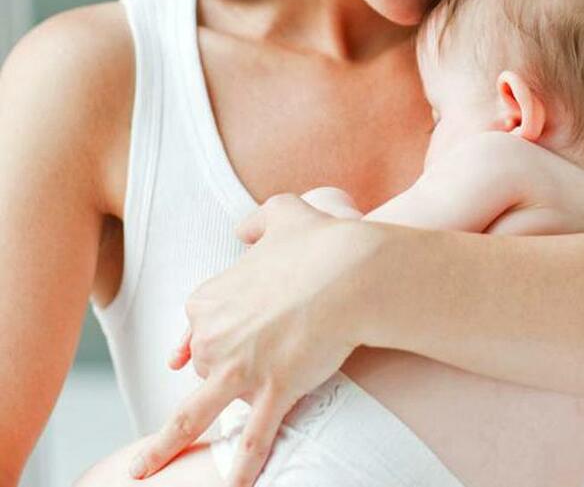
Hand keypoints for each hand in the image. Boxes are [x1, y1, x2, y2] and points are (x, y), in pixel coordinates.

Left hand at [128, 192, 378, 486]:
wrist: (352, 270)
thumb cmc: (321, 240)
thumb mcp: (283, 212)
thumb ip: (257, 220)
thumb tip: (243, 229)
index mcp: (210, 298)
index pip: (195, 329)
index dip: (210, 336)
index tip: (200, 351)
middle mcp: (215, 337)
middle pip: (204, 367)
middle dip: (223, 371)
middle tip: (253, 364)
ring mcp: (241, 369)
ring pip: (196, 413)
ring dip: (165, 447)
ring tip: (143, 472)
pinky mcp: (273, 391)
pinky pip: (252, 437)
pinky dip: (241, 466)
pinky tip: (233, 486)